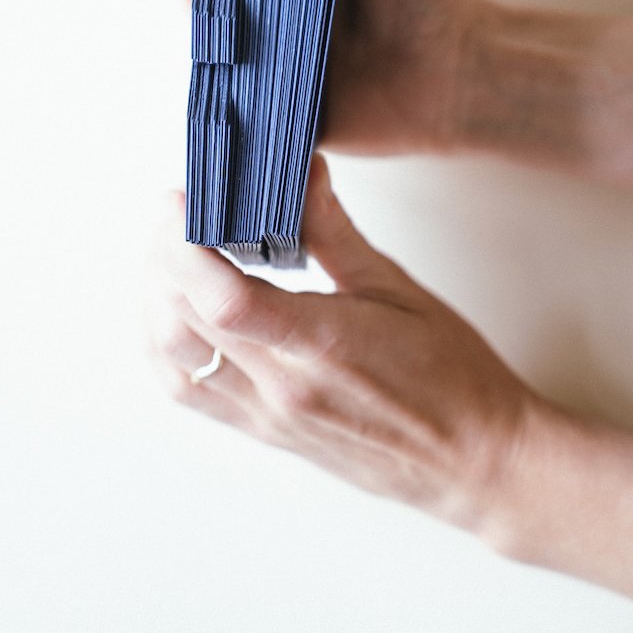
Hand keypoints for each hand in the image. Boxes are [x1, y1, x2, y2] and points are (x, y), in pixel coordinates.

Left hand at [146, 153, 530, 533]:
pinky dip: (166, 346)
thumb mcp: (398, 287)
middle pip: (184, 319)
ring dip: (156, 300)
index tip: (180, 200)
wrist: (475, 461)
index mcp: (322, 346)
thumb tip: (300, 170)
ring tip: (173, 255)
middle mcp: (282, 388)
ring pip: (172, 359)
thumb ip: (335, 230)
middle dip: (165, 255)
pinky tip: (177, 312)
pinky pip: (189, 391)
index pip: (225, 299)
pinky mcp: (263, 433)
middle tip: (180, 212)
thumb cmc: (450, 374)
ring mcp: (267, 416)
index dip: (185, 245)